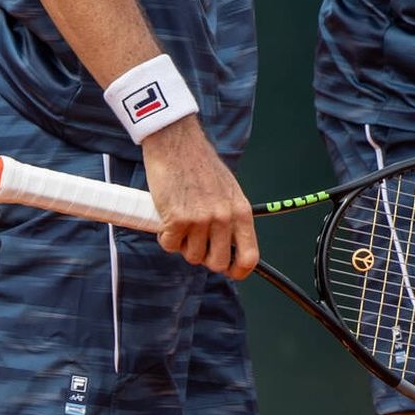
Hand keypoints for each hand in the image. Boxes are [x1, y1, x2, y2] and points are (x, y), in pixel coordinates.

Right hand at [139, 118, 258, 278]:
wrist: (176, 142)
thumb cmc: (199, 166)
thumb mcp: (227, 191)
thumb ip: (230, 217)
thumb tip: (227, 248)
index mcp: (241, 211)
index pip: (249, 256)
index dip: (238, 271)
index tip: (229, 272)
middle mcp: (224, 218)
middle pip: (216, 263)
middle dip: (203, 256)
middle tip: (194, 238)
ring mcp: (201, 219)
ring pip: (191, 256)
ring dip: (183, 243)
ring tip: (180, 219)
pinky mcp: (177, 219)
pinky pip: (170, 245)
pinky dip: (165, 236)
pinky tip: (167, 215)